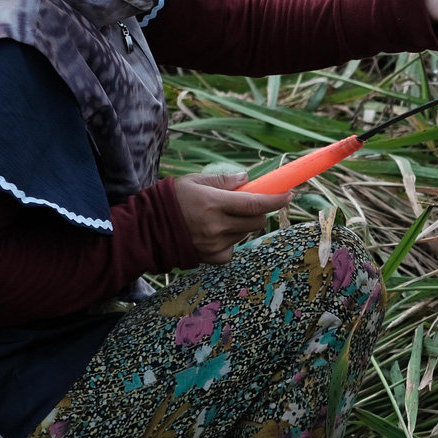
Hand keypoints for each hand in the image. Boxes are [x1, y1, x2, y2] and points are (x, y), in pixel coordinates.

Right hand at [170, 172, 293, 263]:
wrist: (148, 229)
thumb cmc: (171, 200)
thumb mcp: (195, 181)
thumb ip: (223, 180)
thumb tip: (247, 179)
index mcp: (214, 203)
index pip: (255, 204)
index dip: (276, 199)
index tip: (289, 193)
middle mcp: (217, 226)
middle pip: (256, 221)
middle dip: (258, 211)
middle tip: (248, 204)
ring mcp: (215, 244)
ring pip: (245, 234)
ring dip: (241, 224)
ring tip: (220, 217)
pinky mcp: (212, 258)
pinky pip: (233, 248)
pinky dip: (231, 239)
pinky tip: (214, 233)